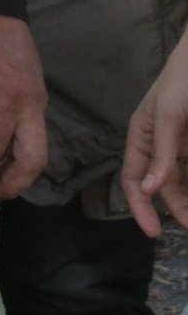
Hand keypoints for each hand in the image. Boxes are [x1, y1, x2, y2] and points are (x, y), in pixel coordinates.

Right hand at [121, 30, 187, 236]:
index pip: (133, 179)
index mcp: (141, 137)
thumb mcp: (170, 116)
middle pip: (163, 187)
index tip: (153, 232)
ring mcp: (181, 145)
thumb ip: (162, 153)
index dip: (140, 207)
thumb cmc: (182, 82)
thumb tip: (148, 189)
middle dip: (177, 208)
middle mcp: (160, 145)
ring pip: (183, 181)